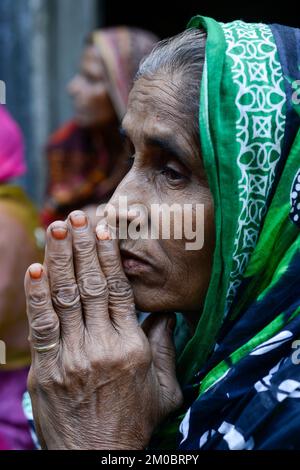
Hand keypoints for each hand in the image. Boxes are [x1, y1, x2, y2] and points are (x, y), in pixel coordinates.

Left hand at [24, 211, 181, 449]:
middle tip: (76, 216)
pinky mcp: (47, 371)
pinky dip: (38, 296)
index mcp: (130, 347)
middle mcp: (100, 346)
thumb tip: (164, 312)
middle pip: (89, 285)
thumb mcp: (166, 388)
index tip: (103, 230)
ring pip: (64, 298)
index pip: (117, 289)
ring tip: (57, 229)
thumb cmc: (135, 422)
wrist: (99, 458)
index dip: (108, 256)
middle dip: (82, 246)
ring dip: (59, 260)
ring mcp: (71, 357)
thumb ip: (166, 347)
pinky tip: (37, 270)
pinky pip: (41, 326)